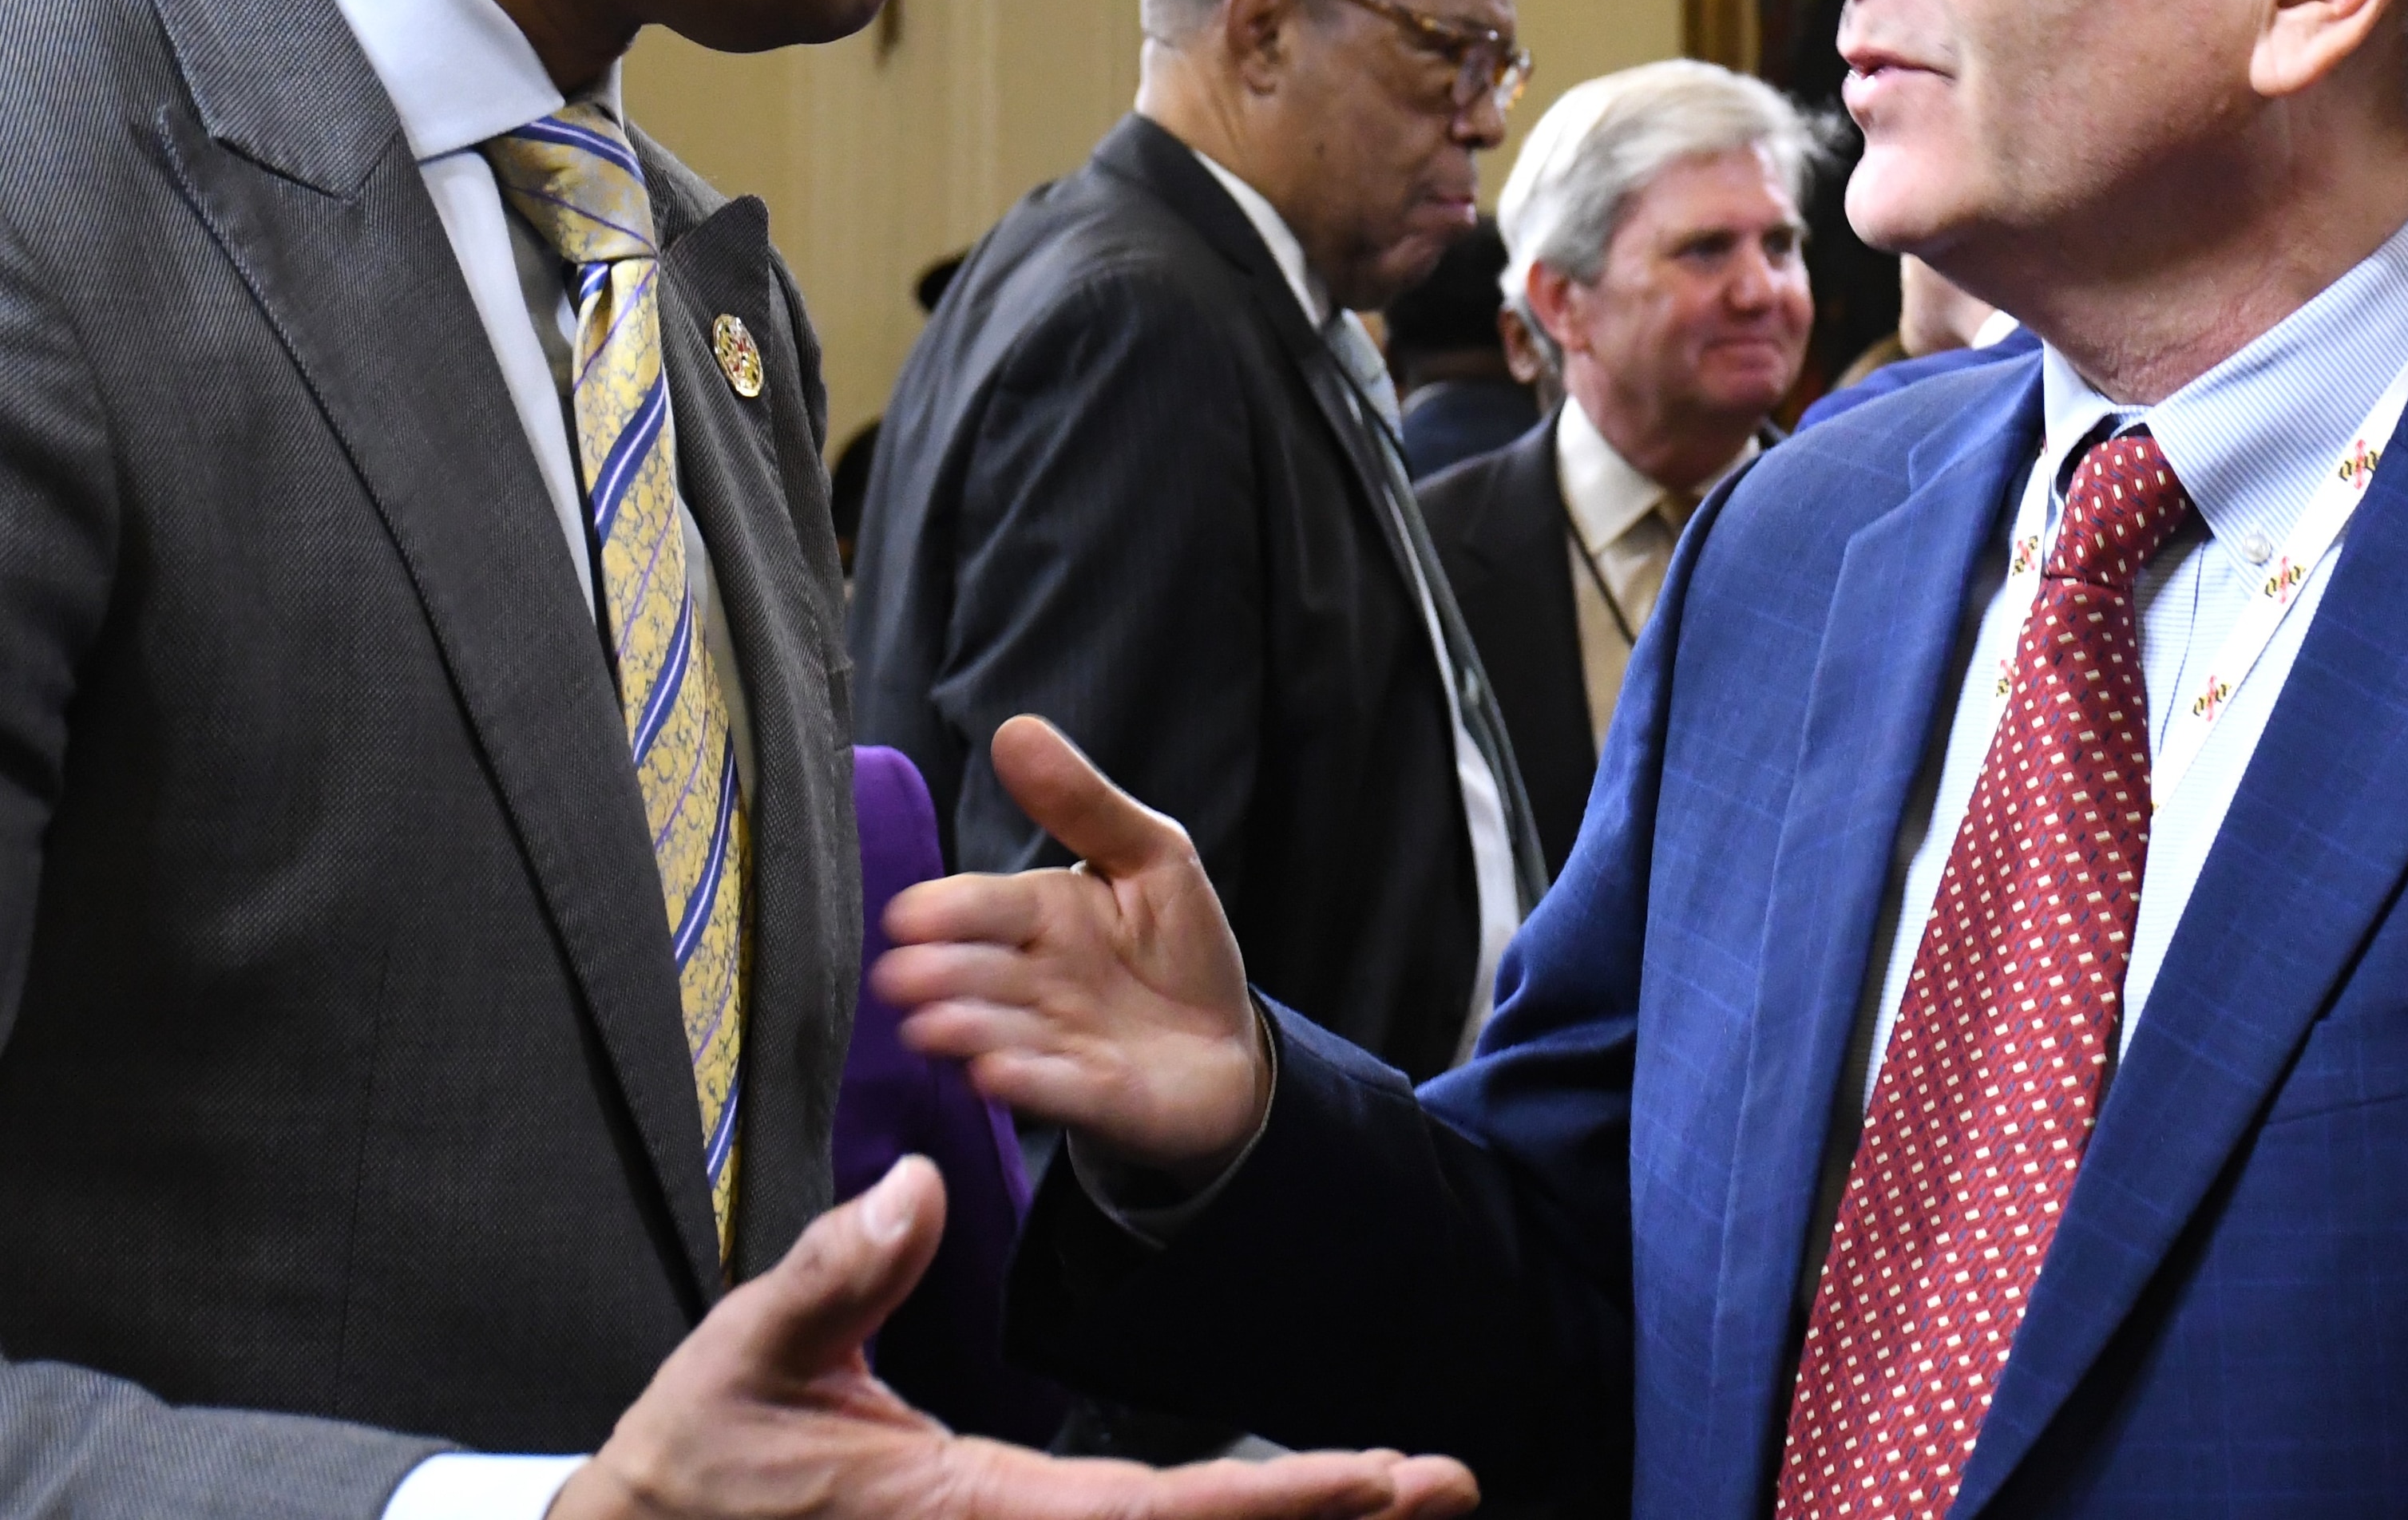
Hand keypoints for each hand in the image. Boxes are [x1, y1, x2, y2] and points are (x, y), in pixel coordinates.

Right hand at [546, 1155, 1474, 1519]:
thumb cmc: (696, 1466)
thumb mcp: (750, 1357)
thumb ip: (837, 1274)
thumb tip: (924, 1185)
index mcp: (973, 1510)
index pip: (1157, 1510)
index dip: (1274, 1498)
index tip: (1376, 1478)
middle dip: (1323, 1516)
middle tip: (1447, 1484)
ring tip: (1412, 1494)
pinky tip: (1293, 1504)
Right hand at [873, 717, 1271, 1171]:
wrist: (1227, 1045)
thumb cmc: (1176, 945)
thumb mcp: (1150, 857)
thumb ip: (1086, 804)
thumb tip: (1015, 728)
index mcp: (1039, 918)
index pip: (984, 908)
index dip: (948, 912)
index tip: (908, 916)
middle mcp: (1032, 984)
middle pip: (980, 976)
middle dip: (944, 975)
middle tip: (903, 977)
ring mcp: (1055, 1045)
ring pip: (1003, 1035)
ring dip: (970, 1032)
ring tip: (935, 1027)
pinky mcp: (1091, 1098)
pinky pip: (1055, 1090)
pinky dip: (1028, 1084)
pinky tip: (995, 1077)